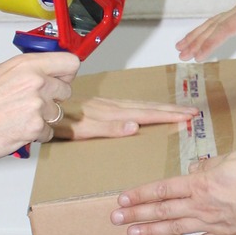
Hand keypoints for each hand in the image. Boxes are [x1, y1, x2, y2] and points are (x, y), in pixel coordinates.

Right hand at [0, 52, 77, 166]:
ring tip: (17, 119)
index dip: (66, 73)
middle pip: (66, 90)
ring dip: (42, 119)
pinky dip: (35, 135)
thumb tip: (43, 72)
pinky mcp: (34, 128)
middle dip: (53, 99)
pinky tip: (16, 130)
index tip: (60, 79)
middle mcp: (35, 82)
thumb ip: (25, 71)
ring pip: (56, 114)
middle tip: (31, 105)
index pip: (70, 63)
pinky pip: (48, 133)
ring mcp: (37, 106)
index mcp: (26, 65)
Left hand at [53, 96, 194, 141]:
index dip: (169, 116)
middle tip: (193, 111)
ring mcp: (107, 105)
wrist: (42, 108)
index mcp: (113, 114)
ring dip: (161, 107)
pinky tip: (146, 110)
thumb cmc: (60, 123)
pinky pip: (131, 105)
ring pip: (141, 105)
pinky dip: (145, 107)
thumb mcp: (83, 130)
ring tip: (178, 109)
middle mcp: (112, 107)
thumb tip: (135, 126)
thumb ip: (109, 128)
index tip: (188, 117)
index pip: (148, 115)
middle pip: (149, 107)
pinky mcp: (101, 105)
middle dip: (172, 110)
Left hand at [111, 150, 235, 234]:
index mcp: (201, 184)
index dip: (141, 194)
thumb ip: (210, 164)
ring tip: (130, 234)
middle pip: (162, 210)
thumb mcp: (235, 157)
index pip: (163, 188)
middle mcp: (199, 206)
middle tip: (115, 218)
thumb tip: (194, 170)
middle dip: (136, 213)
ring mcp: (210, 224)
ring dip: (150, 232)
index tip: (123, 198)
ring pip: (173, 228)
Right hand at [175, 0, 235, 62]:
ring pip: (214, 23)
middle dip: (196, 39)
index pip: (225, 28)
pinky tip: (199, 38)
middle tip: (181, 53)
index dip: (210, 42)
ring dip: (197, 35)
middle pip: (214, 24)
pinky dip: (207, 31)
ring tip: (181, 47)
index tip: (198, 55)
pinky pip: (220, 23)